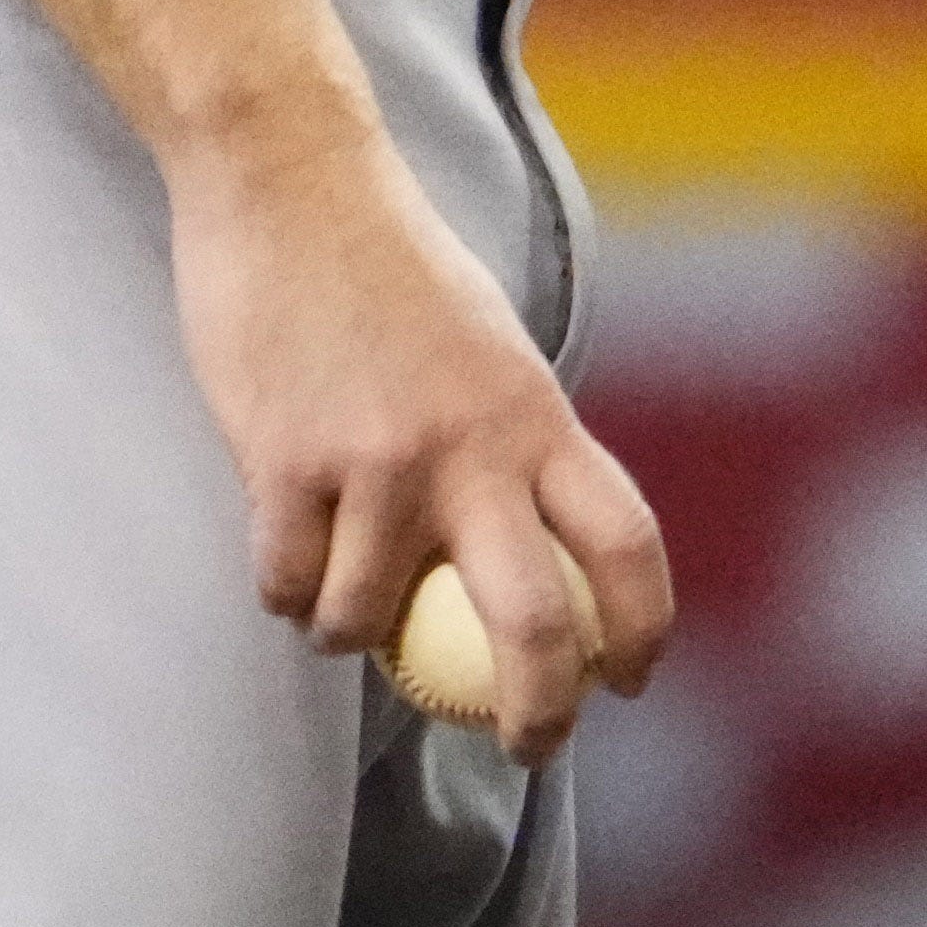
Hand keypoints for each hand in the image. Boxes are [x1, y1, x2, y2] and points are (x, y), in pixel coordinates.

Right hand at [166, 117, 671, 764]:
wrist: (289, 179)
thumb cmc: (387, 267)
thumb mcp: (486, 350)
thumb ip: (508, 444)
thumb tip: (530, 552)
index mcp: (536, 413)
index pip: (627, 543)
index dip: (645, 629)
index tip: (631, 681)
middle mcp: (473, 446)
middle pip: (536, 625)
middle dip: (540, 713)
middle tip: (530, 747)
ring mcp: (378, 459)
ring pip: (368, 623)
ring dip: (346, 634)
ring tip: (335, 603)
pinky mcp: (286, 461)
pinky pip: (286, 585)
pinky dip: (282, 590)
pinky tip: (280, 553)